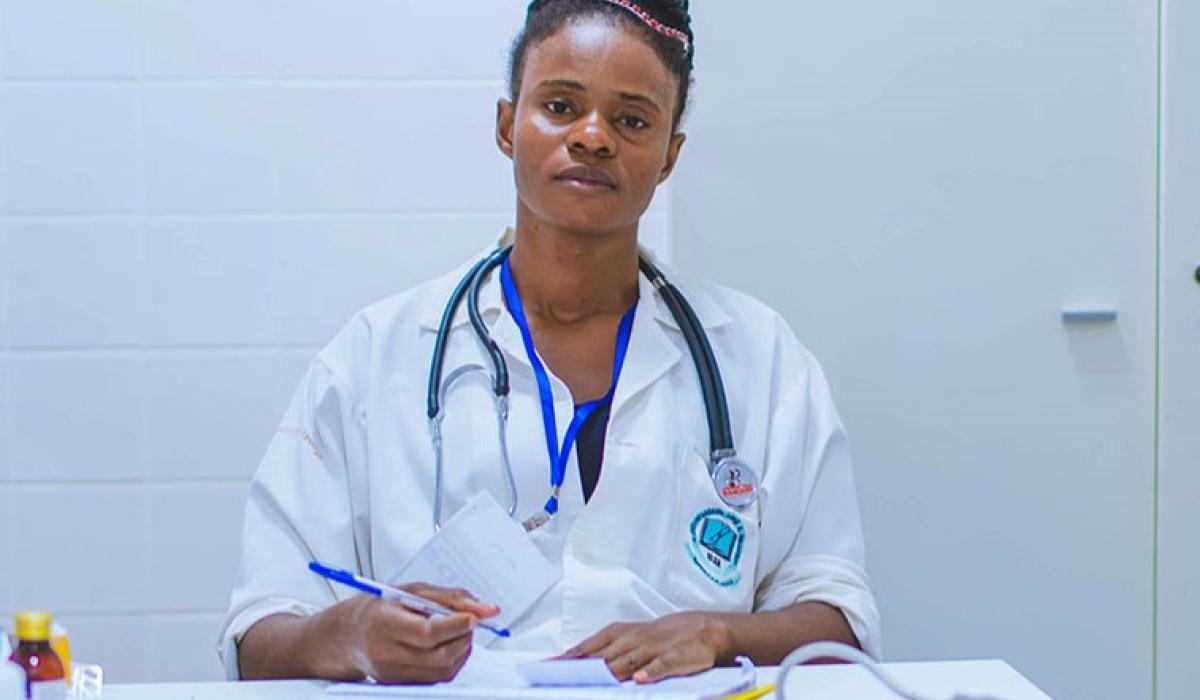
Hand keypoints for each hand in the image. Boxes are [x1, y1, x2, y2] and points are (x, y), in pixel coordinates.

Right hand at [324, 584, 499, 683]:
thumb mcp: (412, 591)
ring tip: (458, 631)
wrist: (348, 636)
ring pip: (444, 670)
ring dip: (462, 650)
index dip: (456, 626)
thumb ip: (450, 598)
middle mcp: (387, 654)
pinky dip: (452, 661)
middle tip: (470, 621)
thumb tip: (487, 609)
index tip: (475, 616)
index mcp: (385, 624)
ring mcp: (394, 674)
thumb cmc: (379, 608)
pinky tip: (448, 645)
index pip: (427, 633)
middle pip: (440, 656)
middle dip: (465, 638)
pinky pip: (438, 678)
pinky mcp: (401, 685)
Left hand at [559, 612, 732, 683]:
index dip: (566, 661)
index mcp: (617, 634)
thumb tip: (571, 664)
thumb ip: (602, 652)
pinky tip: (639, 680)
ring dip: (610, 671)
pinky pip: (661, 665)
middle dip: (580, 668)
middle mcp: (631, 640)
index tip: (544, 670)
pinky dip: (650, 672)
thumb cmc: (656, 637)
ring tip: (594, 681)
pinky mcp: (674, 657)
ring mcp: (652, 648)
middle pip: (602, 656)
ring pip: (628, 661)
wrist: (700, 629)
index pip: (586, 649)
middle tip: (559, 679)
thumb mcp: (627, 639)